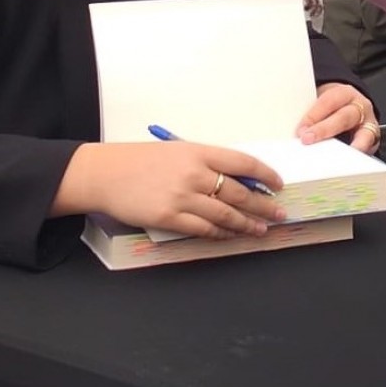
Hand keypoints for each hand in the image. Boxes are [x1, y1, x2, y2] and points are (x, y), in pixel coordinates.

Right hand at [54, 142, 285, 239]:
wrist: (106, 174)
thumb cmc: (140, 160)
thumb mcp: (176, 151)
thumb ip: (205, 163)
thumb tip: (236, 181)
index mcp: (198, 151)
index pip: (243, 163)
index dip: (265, 175)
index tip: (277, 184)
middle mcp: (194, 173)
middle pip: (240, 193)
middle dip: (264, 205)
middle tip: (278, 213)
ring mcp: (182, 197)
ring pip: (226, 215)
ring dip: (247, 224)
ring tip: (260, 228)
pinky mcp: (170, 218)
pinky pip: (204, 229)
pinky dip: (221, 234)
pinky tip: (231, 235)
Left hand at [295, 83, 379, 153]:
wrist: (350, 105)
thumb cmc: (331, 107)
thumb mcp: (320, 102)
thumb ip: (310, 112)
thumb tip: (294, 129)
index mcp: (344, 93)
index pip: (328, 102)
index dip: (313, 115)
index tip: (300, 129)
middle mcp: (359, 107)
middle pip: (343, 118)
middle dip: (324, 130)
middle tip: (307, 140)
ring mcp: (369, 123)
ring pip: (361, 134)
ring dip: (346, 147)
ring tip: (333, 158)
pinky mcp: (373, 140)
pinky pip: (368, 147)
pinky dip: (358, 155)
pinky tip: (346, 164)